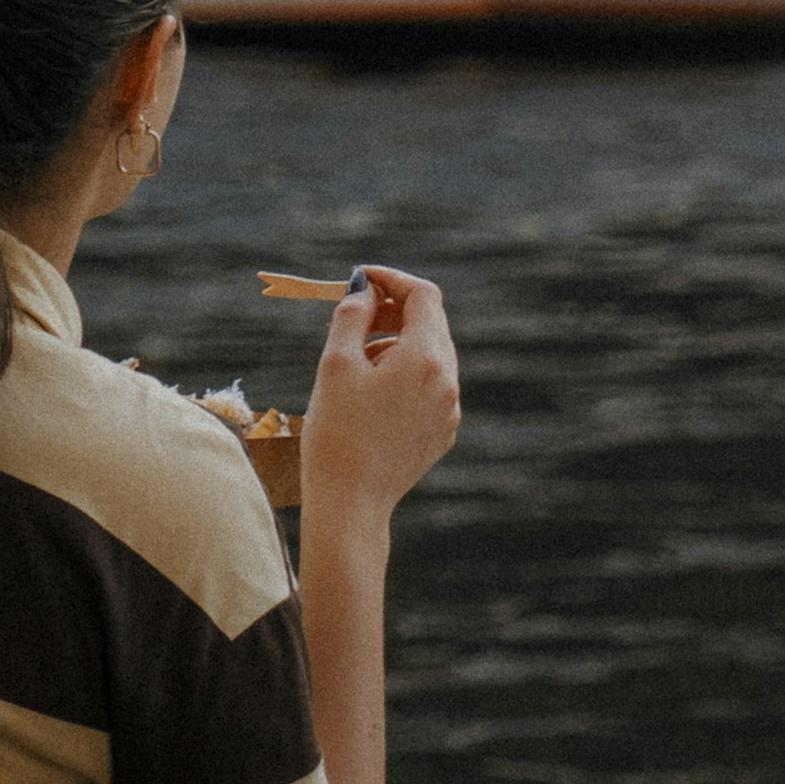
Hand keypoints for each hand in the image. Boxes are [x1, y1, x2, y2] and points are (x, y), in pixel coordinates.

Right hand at [301, 266, 459, 526]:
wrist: (351, 504)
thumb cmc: (336, 432)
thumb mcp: (335, 364)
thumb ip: (353, 315)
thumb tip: (366, 289)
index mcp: (426, 358)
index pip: (423, 295)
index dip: (392, 280)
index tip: (362, 280)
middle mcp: (448, 381)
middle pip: (430, 324)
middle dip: (393, 311)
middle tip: (355, 316)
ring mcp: (449, 409)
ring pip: (430, 356)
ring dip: (396, 345)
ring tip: (356, 365)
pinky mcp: (442, 431)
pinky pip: (429, 386)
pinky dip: (404, 375)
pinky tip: (371, 397)